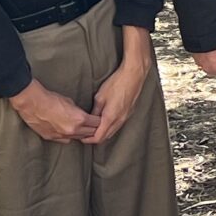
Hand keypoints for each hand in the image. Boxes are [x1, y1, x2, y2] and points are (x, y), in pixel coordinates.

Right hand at [9, 79, 100, 143]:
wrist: (32, 103)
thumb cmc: (50, 99)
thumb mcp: (70, 102)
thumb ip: (78, 112)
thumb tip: (82, 116)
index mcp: (79, 119)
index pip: (97, 124)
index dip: (99, 121)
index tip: (100, 119)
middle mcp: (72, 130)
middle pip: (90, 133)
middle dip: (93, 129)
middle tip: (94, 126)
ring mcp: (62, 136)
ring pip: (78, 138)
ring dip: (82, 134)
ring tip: (83, 129)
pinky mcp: (52, 138)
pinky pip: (65, 140)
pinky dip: (69, 136)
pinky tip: (69, 132)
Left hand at [86, 27, 154, 143]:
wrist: (133, 75)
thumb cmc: (116, 83)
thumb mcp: (100, 97)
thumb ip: (95, 111)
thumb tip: (89, 120)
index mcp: (110, 117)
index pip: (99, 137)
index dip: (89, 140)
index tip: (81, 138)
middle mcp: (119, 120)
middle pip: (106, 137)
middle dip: (95, 138)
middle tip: (85, 135)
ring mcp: (125, 117)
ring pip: (113, 132)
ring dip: (103, 133)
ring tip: (93, 129)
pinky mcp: (129, 113)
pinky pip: (118, 125)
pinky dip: (110, 127)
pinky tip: (104, 122)